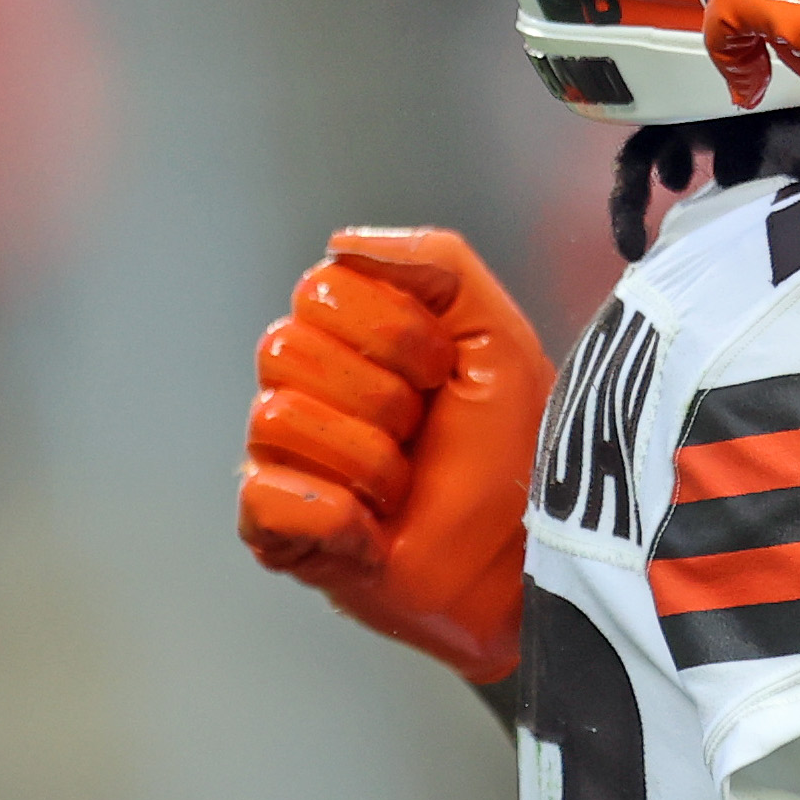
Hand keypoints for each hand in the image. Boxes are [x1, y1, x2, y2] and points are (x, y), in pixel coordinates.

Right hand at [239, 229, 549, 685]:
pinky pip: (266, 497)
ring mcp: (285, 460)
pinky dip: (333, 516)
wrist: (533, 555)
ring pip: (278, 418)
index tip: (442, 374)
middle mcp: (304, 390)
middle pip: (285, 348)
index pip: (321, 289)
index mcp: (347, 338)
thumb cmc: (516, 454)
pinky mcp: (278, 529)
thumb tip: (343, 244)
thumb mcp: (499, 338)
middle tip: (422, 435)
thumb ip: (439, 263)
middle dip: (381, 397)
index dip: (396, 333)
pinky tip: (372, 532)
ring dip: (369, 460)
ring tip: (405, 488)